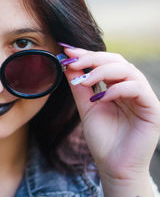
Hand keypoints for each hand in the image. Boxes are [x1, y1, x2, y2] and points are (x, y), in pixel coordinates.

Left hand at [61, 45, 159, 195]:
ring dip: (102, 71)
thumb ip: (79, 87)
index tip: (66, 50)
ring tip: (83, 80)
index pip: (104, 62)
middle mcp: (132, 88)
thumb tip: (67, 64)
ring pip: (128, 70)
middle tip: (73, 61)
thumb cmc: (102, 139)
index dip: (86, 54)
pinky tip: (100, 97)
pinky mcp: (152, 109)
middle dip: (92, 58)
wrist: (114, 166)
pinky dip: (117, 89)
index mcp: (117, 86)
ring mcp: (143, 98)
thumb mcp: (86, 108)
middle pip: (117, 61)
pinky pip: (137, 89)